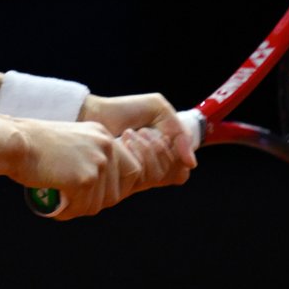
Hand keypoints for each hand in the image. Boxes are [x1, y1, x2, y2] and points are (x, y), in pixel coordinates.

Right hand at [15, 118, 187, 220]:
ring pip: (99, 203)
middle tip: (76, 203)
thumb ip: (89, 156)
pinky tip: (56, 208)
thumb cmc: (33, 144)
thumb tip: (104, 187)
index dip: (116, 188)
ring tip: (62, 204)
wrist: (14, 142)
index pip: (131, 169)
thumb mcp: (71, 142)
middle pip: (118, 191)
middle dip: (98, 202)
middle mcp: (105, 146)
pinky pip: (83, 207)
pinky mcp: (85, 179)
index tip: (96, 195)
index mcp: (103, 135)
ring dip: (80, 209)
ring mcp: (98, 162)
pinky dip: (69, 213)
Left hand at [81, 92, 198, 170]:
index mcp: (163, 156)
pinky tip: (123, 141)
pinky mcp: (123, 178)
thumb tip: (191, 164)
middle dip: (160, 148)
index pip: (182, 172)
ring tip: (130, 134)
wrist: (97, 113)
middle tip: (143, 131)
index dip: (177, 154)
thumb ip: (180, 132)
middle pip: (174, 174)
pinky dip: (138, 153)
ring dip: (147, 149)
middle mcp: (151, 170)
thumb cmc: (126, 110)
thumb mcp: (159, 110)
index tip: (162, 135)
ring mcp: (138, 176)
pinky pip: (144, 177)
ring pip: (159, 175)